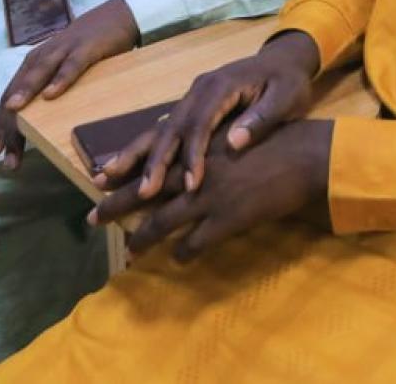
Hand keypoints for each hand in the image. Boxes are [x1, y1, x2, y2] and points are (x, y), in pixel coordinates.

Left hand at [0, 0, 138, 168]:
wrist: (115, 17)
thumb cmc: (85, 49)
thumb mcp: (62, 68)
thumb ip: (50, 89)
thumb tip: (38, 126)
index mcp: (33, 65)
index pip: (9, 97)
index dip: (0, 125)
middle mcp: (41, 58)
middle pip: (17, 91)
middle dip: (8, 122)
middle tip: (3, 152)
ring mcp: (62, 51)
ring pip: (38, 75)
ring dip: (25, 94)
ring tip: (13, 113)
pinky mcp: (84, 49)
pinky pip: (70, 66)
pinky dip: (60, 79)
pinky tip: (51, 94)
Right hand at [96, 30, 321, 201]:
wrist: (284, 59)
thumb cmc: (288, 82)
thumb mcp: (286, 98)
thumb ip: (261, 118)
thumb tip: (235, 142)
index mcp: (221, 86)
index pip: (202, 123)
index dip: (194, 155)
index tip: (191, 185)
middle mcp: (198, 90)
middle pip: (171, 127)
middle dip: (154, 162)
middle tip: (142, 194)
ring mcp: (190, 98)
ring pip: (158, 128)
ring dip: (133, 155)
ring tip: (104, 179)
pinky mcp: (190, 108)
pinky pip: (162, 130)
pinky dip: (141, 150)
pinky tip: (121, 170)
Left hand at [99, 118, 332, 262]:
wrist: (305, 155)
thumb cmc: (274, 141)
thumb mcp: (235, 137)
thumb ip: (209, 150)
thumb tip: (190, 157)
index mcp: (197, 149)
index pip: (150, 162)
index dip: (124, 174)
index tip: (99, 181)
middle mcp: (195, 172)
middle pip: (145, 193)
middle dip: (115, 206)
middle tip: (91, 219)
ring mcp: (209, 197)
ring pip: (163, 222)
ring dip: (143, 238)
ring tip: (129, 252)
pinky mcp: (227, 219)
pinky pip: (195, 243)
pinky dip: (184, 253)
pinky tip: (178, 259)